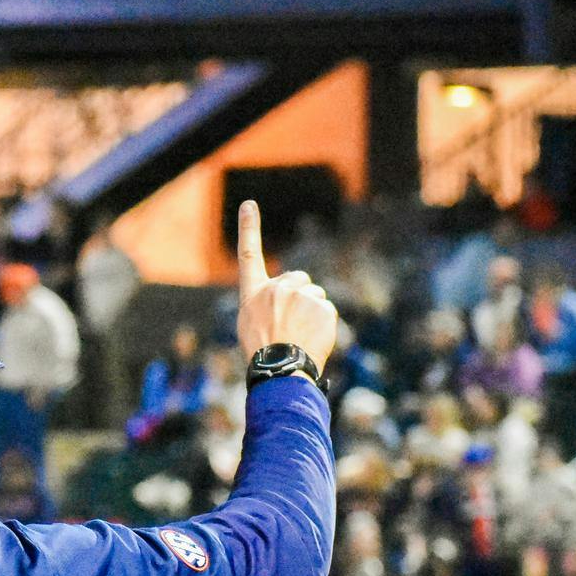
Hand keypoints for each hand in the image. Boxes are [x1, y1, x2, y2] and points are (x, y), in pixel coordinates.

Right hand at [233, 199, 337, 371]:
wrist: (280, 370)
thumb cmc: (262, 353)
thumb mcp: (251, 325)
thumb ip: (266, 304)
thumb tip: (287, 301)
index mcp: (254, 293)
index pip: (248, 254)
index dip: (249, 228)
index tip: (249, 204)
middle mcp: (276, 288)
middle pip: (298, 281)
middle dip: (300, 297)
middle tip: (291, 325)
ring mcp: (299, 296)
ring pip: (315, 297)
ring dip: (312, 312)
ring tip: (300, 336)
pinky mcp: (321, 306)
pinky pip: (327, 311)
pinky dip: (324, 325)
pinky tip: (312, 339)